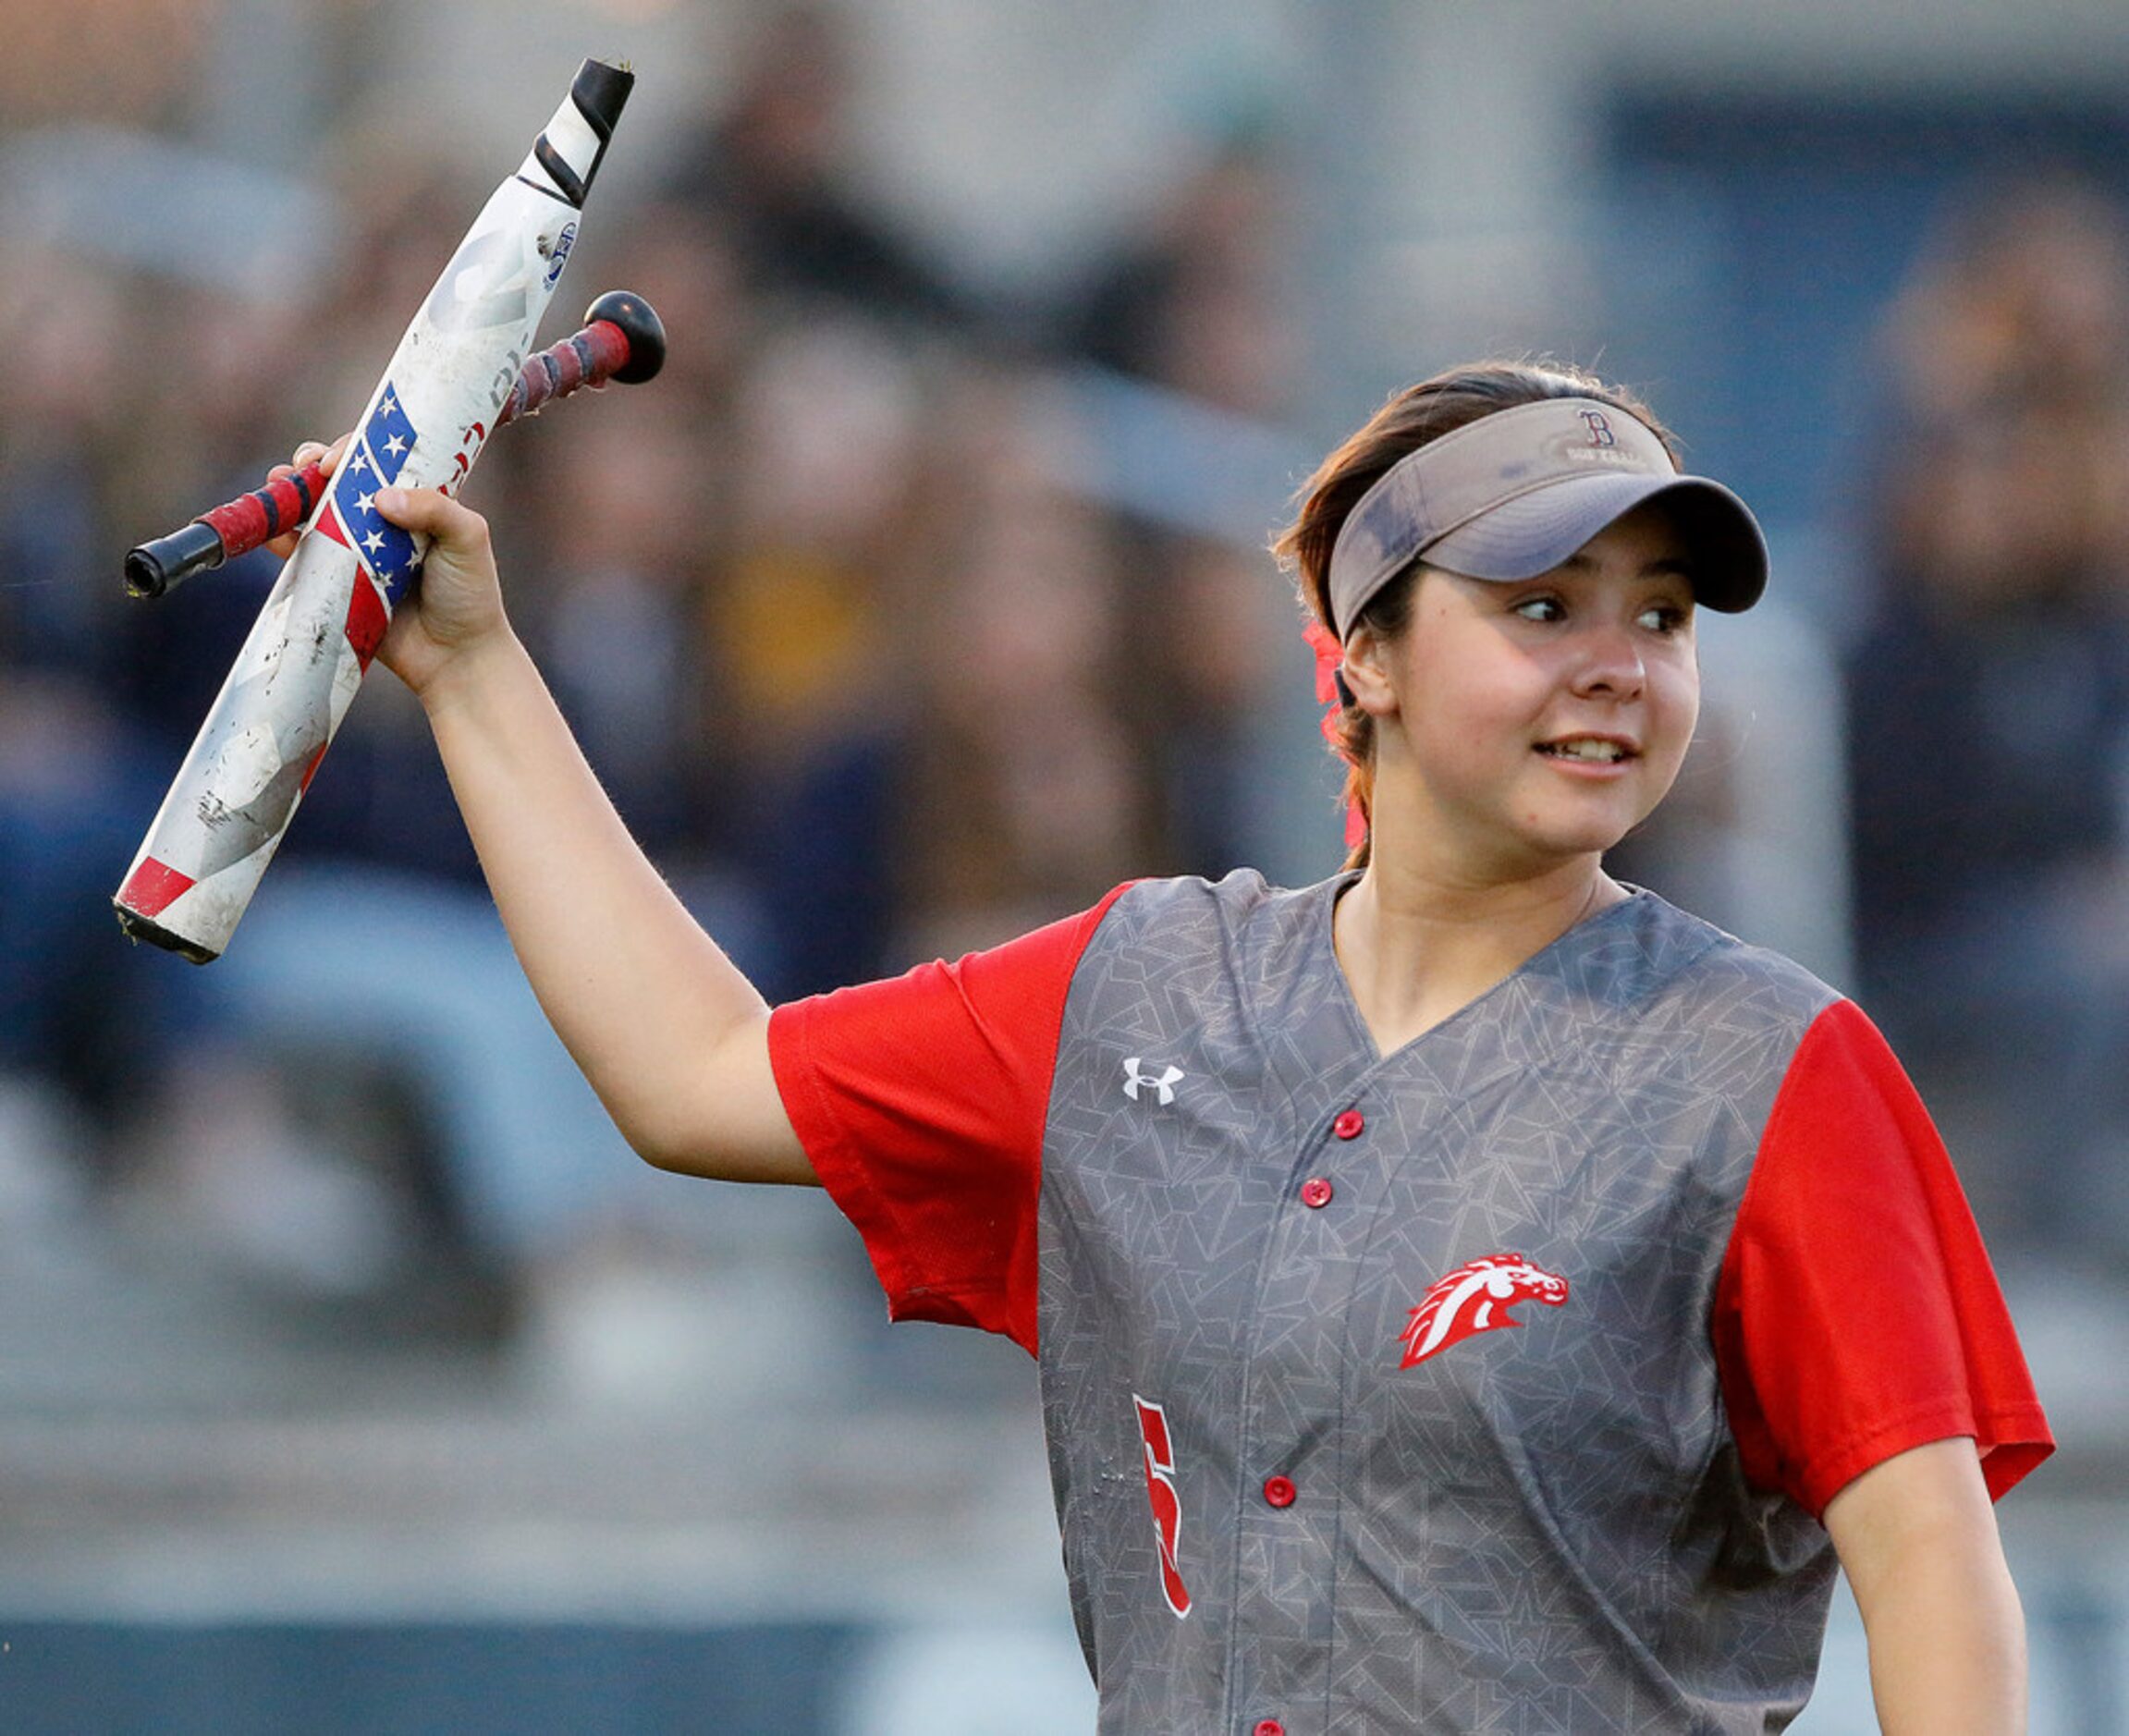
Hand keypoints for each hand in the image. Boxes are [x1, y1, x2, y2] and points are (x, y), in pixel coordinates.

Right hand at [264, 438, 512, 702]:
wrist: (456, 659)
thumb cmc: (470, 595)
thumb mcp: (468, 539)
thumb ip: (435, 508)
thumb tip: (381, 497)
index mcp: (415, 501)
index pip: (378, 460)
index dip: (354, 451)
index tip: (337, 460)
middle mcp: (382, 521)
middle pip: (338, 479)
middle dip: (313, 465)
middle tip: (306, 467)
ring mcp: (356, 550)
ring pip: (313, 512)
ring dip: (290, 495)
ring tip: (277, 487)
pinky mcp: (338, 582)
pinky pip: (302, 555)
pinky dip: (283, 540)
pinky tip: (274, 532)